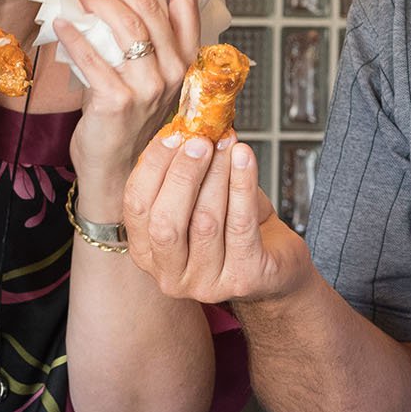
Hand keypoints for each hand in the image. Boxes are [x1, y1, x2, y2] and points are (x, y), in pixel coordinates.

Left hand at [56, 0, 202, 201]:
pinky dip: (72, 35)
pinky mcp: (117, 100)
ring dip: (98, 1)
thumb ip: (147, 42)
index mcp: (186, 60)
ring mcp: (148, 87)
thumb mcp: (151, 79)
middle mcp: (174, 71)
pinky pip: (92, 56)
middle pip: (150, 6)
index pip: (186, 2)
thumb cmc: (129, 122)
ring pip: (126, 24)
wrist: (117, 172)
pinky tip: (60, 26)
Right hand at [123, 132, 312, 306]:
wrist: (275, 266)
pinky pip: (240, 225)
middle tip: (201, 141)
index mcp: (147, 252)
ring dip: (218, 174)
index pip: (136, 206)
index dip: (153, 167)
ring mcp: (206, 283)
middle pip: (165, 222)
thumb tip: (186, 128)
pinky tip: (245, 159)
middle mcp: (169, 275)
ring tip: (228, 144)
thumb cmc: (232, 229)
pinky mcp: (243, 279)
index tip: (173, 135)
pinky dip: (242, 185)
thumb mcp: (198, 201)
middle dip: (183, 174)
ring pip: (206, 221)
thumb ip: (185, 173)